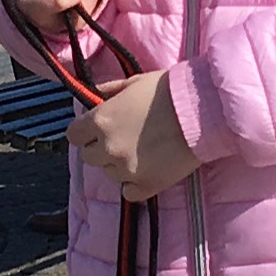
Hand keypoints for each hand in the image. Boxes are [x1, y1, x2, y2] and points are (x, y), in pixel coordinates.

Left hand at [71, 71, 196, 202]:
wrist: (202, 111)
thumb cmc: (168, 91)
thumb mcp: (133, 82)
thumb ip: (108, 91)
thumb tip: (94, 94)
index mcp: (100, 121)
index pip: (73, 136)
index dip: (85, 132)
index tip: (97, 130)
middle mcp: (107, 147)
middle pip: (89, 157)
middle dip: (101, 148)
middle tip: (124, 139)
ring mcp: (126, 169)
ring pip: (109, 174)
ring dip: (120, 164)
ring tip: (142, 152)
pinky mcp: (146, 185)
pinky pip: (128, 192)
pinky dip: (135, 184)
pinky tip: (148, 170)